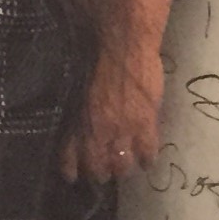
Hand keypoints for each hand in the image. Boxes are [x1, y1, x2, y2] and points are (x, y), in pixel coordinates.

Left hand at [61, 41, 162, 183]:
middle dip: (100, 173)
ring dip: (123, 168)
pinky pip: (148, 154)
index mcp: (76, 120)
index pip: (70, 157)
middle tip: (103, 172)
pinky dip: (147, 158)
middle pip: (99, 169)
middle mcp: (97, 132)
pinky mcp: (146, 125)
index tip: (72, 176)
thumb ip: (75, 107)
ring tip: (124, 165)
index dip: (71, 169)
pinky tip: (146, 157)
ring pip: (123, 167)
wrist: (120, 43)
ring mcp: (123, 131)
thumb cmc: (91, 53)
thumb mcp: (74, 83)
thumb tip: (72, 117)